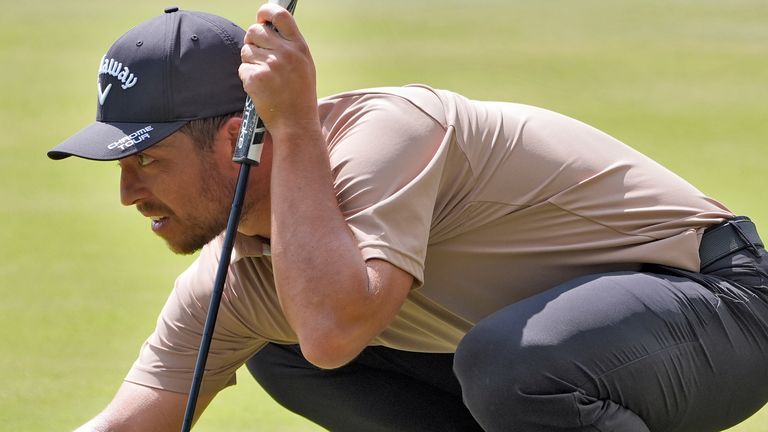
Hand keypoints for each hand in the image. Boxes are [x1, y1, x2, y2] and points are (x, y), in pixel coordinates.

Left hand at [239, 3, 318, 136]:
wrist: (296, 124)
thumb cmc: (299, 96)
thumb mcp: (304, 66)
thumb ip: (289, 46)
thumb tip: (266, 26)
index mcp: (299, 47)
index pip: (280, 15)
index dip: (266, 12)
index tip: (261, 16)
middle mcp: (286, 53)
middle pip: (254, 31)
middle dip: (252, 41)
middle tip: (260, 56)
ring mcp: (270, 66)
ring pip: (246, 51)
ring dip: (250, 62)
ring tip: (265, 77)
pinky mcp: (256, 79)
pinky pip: (242, 69)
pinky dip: (248, 78)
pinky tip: (261, 89)